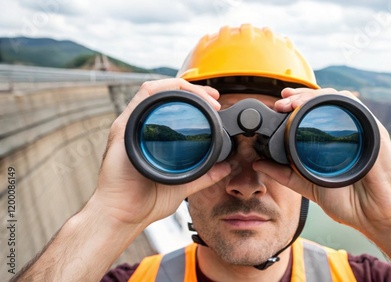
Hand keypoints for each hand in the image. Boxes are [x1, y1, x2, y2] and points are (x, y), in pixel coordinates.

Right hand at [92, 78, 230, 227]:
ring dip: (181, 87)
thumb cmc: (145, 203)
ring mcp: (129, 126)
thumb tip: (225, 167)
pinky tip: (178, 93)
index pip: (172, 107)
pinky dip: (161, 89)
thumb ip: (204, 176)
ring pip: (154, 90)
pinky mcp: (122, 129)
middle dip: (192, 89)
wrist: (122, 215)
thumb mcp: (182, 185)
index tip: (215, 104)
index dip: (195, 98)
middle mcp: (139, 128)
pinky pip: (141, 97)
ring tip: (204, 97)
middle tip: (214, 98)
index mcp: (151, 137)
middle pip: (165, 94)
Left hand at [254, 87, 390, 235]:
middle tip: (281, 101)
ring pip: (337, 98)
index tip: (277, 105)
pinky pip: (357, 107)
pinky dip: (337, 100)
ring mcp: (361, 129)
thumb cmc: (349, 202)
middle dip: (299, 96)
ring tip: (294, 100)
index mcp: (331, 141)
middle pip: (323, 101)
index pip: (312, 113)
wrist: (375, 216)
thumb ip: (283, 174)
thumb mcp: (307, 185)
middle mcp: (345, 130)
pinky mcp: (375, 131)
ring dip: (314, 95)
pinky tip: (321, 101)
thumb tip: (257, 163)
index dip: (295, 104)